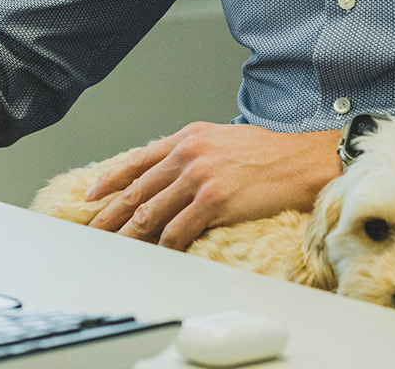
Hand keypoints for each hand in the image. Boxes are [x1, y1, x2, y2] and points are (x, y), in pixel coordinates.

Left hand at [82, 123, 340, 250]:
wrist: (302, 161)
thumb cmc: (269, 153)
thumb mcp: (224, 139)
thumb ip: (194, 153)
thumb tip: (174, 173)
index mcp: (188, 139)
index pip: (138, 160)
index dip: (111, 179)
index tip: (93, 195)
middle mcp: (188, 154)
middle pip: (138, 189)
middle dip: (111, 214)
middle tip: (94, 231)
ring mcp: (199, 178)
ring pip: (151, 212)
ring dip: (131, 235)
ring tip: (117, 249)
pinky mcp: (213, 201)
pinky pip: (178, 230)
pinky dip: (164, 246)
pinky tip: (157, 255)